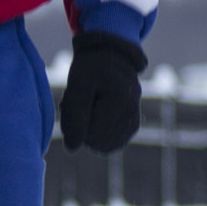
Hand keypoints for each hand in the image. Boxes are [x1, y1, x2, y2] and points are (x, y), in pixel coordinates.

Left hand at [60, 32, 145, 152]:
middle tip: (80, 103)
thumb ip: (74, 115)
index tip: (72, 101)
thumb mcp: (77, 84)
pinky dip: (99, 134)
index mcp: (119, 101)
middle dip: (82, 127)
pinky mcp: (133, 126)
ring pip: (102, 145)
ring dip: (89, 131)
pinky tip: (96, 117)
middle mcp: (131, 114)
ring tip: (89, 108)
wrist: (111, 56)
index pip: (88, 135)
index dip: (74, 123)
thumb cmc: (91, 69)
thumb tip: (72, 149)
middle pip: (95, 142)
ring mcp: (134, 121)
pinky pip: (111, 144)